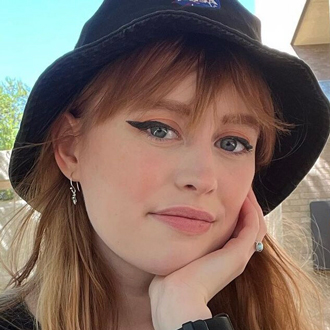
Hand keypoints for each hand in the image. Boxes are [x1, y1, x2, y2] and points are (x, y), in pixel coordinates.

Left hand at [148, 188, 266, 329]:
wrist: (175, 297)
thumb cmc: (171, 279)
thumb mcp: (179, 254)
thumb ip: (182, 242)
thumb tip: (170, 228)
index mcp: (223, 258)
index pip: (238, 231)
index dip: (237, 212)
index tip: (228, 195)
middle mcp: (235, 257)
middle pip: (250, 226)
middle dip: (247, 206)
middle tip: (241, 188)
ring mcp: (239, 256)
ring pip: (255, 224)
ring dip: (251, 205)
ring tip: (245, 188)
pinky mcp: (238, 254)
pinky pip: (252, 225)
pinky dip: (250, 210)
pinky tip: (243, 196)